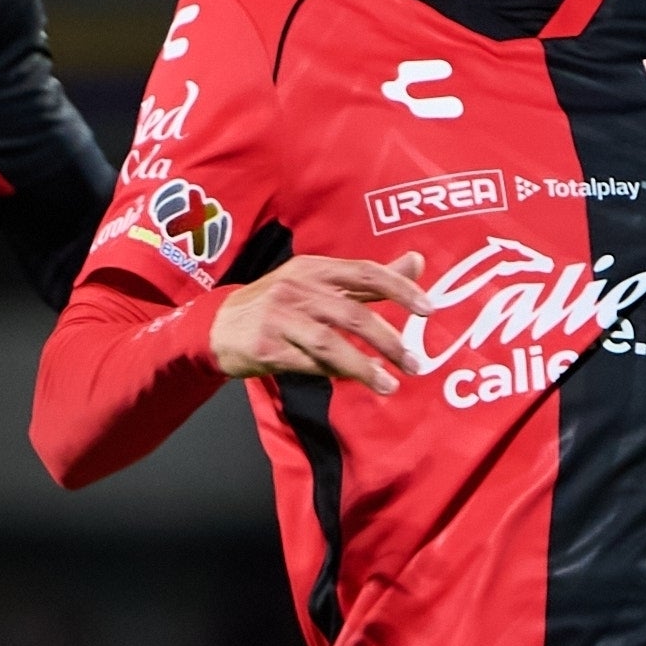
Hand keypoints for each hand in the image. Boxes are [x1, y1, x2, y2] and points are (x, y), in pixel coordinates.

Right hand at [208, 254, 425, 392]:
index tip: (428, 310)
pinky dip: (332, 373)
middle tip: (414, 363)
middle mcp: (296, 288)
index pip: (365, 272)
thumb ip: (368, 278)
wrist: (217, 326)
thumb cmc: (277, 304)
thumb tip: (418, 261)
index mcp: (314, 268)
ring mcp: (278, 318)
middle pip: (352, 313)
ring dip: (363, 367)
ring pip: (330, 343)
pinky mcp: (264, 347)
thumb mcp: (318, 282)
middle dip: (388, 341)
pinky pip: (306, 364)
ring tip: (389, 384)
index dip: (400, 289)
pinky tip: (351, 381)